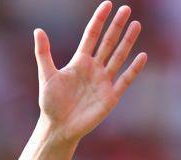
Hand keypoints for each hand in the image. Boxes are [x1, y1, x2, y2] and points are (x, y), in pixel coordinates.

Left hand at [35, 2, 146, 142]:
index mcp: (79, 62)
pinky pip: (125, 79)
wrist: (58, 127)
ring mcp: (104, 81)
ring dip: (128, 41)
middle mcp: (93, 69)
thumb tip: (38, 30)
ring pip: (119, 57)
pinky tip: (142, 56)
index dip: (99, 20)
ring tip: (136, 25)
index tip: (107, 5)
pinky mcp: (111, 96)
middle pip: (108, 43)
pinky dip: (133, 68)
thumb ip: (43, 53)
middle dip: (116, 26)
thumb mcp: (46, 76)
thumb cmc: (50, 103)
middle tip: (126, 9)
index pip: (91, 36)